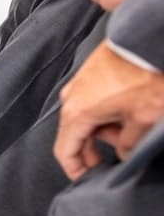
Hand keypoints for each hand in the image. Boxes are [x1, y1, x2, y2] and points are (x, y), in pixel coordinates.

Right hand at [54, 40, 163, 179]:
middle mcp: (72, 97)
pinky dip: (106, 112)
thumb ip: (130, 144)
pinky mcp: (91, 72)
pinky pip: (92, 101)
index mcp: (77, 112)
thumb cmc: (147, 71)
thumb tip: (125, 154)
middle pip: (75, 135)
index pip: (64, 151)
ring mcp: (80, 82)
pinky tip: (129, 111)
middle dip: (96, 148)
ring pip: (86, 117)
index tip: (87, 179)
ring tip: (132, 128)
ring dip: (104, 128)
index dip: (76, 170)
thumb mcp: (144, 118)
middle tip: (119, 156)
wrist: (152, 36)